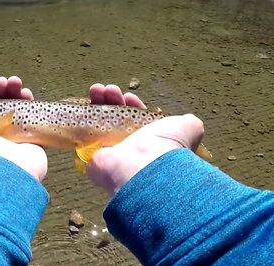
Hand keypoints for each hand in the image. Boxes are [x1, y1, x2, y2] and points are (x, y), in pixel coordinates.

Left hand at [0, 76, 46, 181]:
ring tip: (15, 82)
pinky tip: (26, 92)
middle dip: (1, 93)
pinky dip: (30, 104)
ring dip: (15, 94)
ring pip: (16, 111)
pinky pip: (33, 119)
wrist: (1, 169)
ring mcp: (15, 141)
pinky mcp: (33, 142)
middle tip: (2, 82)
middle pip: (0, 109)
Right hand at [87, 84, 204, 195]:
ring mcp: (110, 150)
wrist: (141, 167)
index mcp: (150, 139)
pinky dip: (85, 117)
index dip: (132, 104)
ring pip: (101, 121)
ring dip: (100, 102)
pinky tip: (89, 101)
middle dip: (113, 100)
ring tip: (97, 89)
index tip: (129, 96)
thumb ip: (188, 124)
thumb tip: (189, 123)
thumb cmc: (165, 146)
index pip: (137, 118)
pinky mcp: (93, 155)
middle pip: (117, 117)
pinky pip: (87, 134)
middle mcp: (130, 145)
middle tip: (109, 90)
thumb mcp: (188, 128)